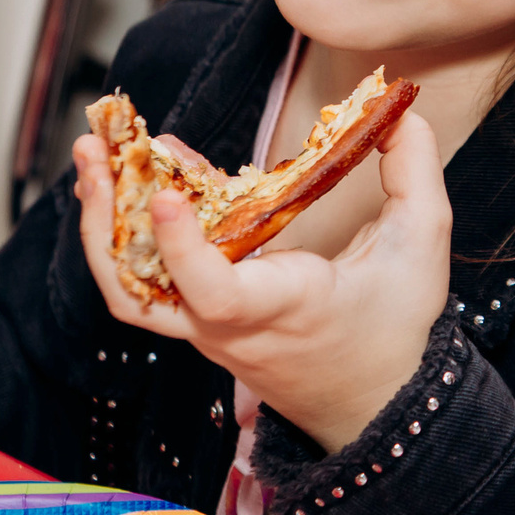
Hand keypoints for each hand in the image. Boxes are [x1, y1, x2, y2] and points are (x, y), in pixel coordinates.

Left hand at [73, 114, 450, 454]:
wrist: (373, 404)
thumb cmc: (396, 327)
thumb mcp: (421, 244)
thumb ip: (413, 171)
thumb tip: (401, 110)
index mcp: (282, 309)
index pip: (216, 293)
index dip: (182, 247)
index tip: (164, 193)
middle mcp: (229, 325)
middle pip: (139, 290)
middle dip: (103, 220)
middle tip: (94, 150)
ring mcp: (205, 327)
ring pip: (130, 288)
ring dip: (102, 222)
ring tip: (95, 157)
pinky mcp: (198, 320)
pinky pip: (146, 281)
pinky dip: (126, 233)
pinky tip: (129, 181)